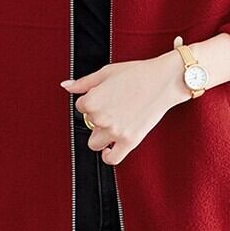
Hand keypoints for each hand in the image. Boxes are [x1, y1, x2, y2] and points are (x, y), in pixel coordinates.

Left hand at [60, 51, 189, 164]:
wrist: (163, 80)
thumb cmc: (137, 73)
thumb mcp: (106, 72)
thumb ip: (83, 82)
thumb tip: (66, 86)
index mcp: (92, 100)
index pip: (81, 107)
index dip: (93, 100)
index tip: (106, 96)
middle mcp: (101, 118)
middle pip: (88, 124)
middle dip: (97, 117)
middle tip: (114, 107)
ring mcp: (115, 131)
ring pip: (95, 143)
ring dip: (101, 135)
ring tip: (115, 123)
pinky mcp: (130, 141)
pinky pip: (111, 159)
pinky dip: (109, 156)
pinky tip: (111, 148)